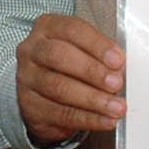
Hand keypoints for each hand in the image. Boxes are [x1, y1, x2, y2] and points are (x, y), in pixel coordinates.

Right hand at [16, 13, 124, 145]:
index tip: (118, 60)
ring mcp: (26, 78)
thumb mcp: (82, 50)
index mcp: (47, 28)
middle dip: (91, 70)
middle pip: (58, 56)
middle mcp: (32, 50)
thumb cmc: (69, 66)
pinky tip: (105, 120)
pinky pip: (60, 113)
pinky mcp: (29, 106)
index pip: (71, 30)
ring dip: (92, 99)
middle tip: (116, 83)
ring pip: (58, 87)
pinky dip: (87, 118)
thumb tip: (122, 69)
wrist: (42, 93)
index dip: (96, 45)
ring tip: (116, 107)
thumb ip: (100, 55)